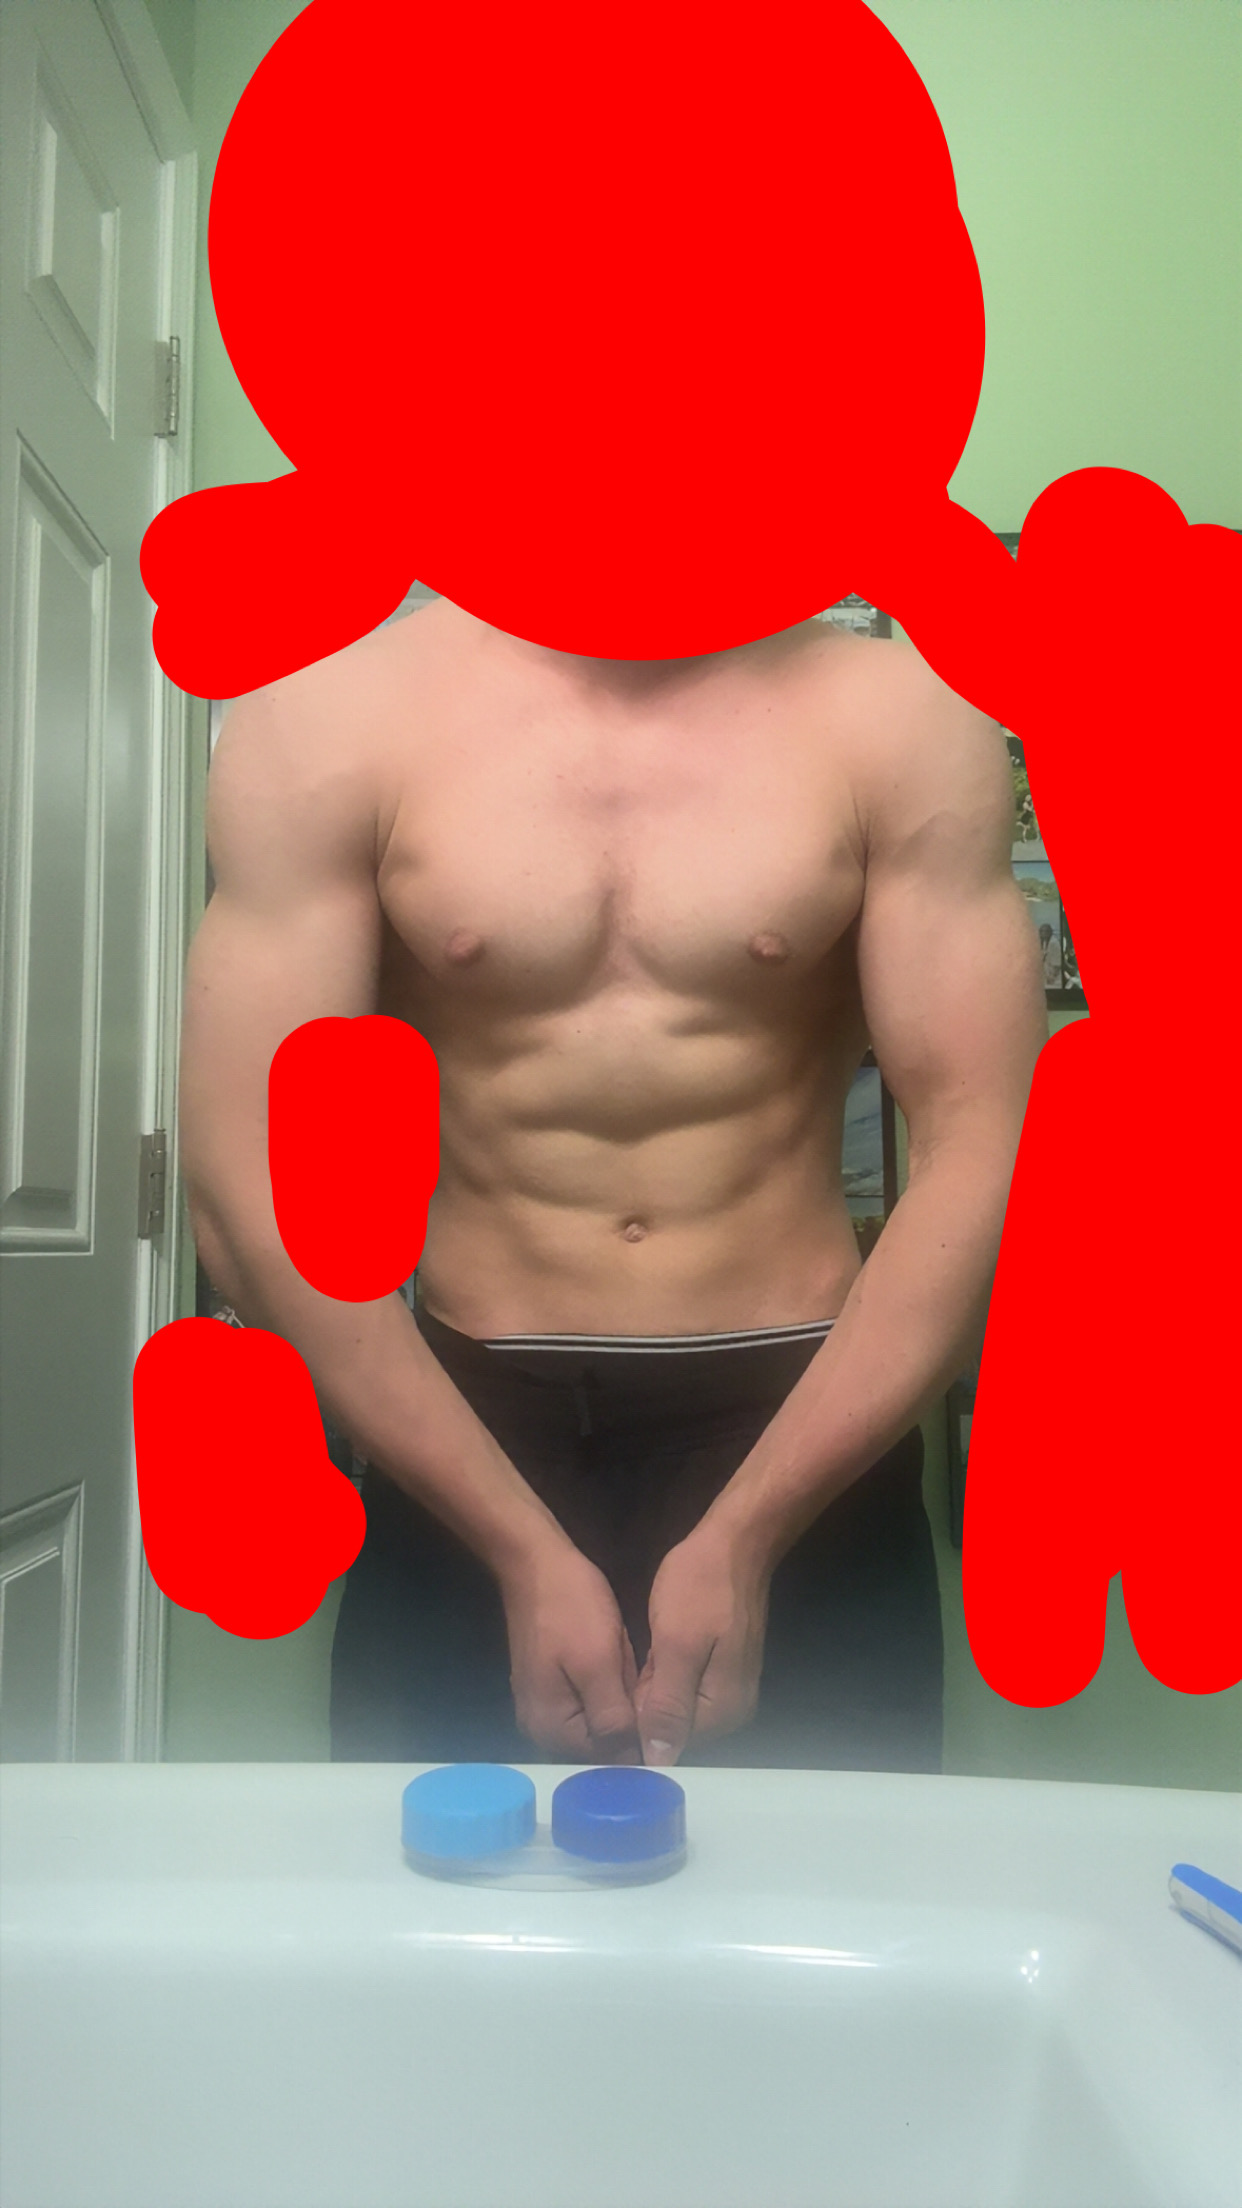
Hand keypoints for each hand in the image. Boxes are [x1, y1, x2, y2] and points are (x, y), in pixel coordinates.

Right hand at [499, 1539, 641, 1762]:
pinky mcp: (550, 1686)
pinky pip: (590, 1699)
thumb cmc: (570, 1608)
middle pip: (603, 1742)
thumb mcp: (599, 1663)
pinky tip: (616, 1657)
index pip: (608, 1760)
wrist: (536, 1563)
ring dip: (620, 1697)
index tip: (661, 1712)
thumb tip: (634, 1765)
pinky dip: (608, 1684)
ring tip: (626, 1663)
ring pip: (600, 1719)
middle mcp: (542, 1729)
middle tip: (637, 1674)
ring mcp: (544, 1706)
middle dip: (628, 1714)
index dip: (639, 1739)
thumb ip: (613, 1718)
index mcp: (552, 1730)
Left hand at [635, 1522, 771, 1766]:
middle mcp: (731, 1711)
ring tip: (635, 1662)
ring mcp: (728, 1688)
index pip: (669, 1745)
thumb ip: (669, 1705)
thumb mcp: (677, 1644)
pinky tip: (649, 1655)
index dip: (636, 1727)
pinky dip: (663, 1675)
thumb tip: (659, 1761)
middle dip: (644, 1707)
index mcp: (722, 1711)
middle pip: (673, 1727)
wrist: (735, 1543)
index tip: (613, 1703)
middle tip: (625, 1672)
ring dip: (651, 1690)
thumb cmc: (702, 1587)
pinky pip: (684, 1687)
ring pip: (675, 1706)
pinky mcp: (721, 1668)